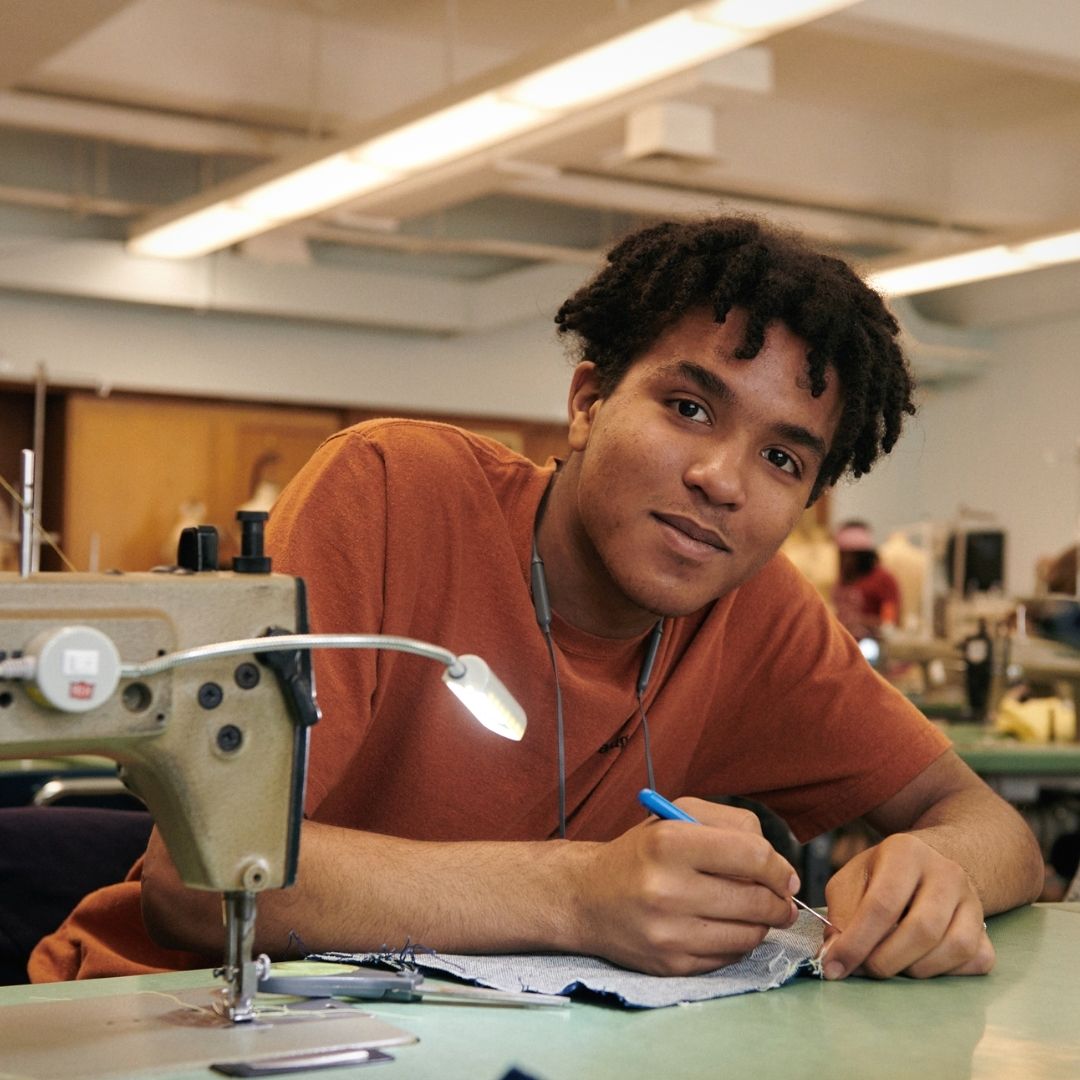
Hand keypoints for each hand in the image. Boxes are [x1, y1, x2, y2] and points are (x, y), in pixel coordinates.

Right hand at [571, 797, 798, 975]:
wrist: (587, 897)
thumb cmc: (642, 852)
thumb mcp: (678, 817)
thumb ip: (733, 827)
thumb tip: (781, 870)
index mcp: (670, 842)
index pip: (753, 855)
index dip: (779, 867)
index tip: (784, 875)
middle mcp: (666, 888)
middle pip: (757, 900)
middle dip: (778, 901)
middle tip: (778, 898)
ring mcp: (668, 932)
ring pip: (749, 934)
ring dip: (760, 923)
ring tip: (749, 911)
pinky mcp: (671, 964)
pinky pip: (729, 958)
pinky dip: (736, 943)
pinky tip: (721, 927)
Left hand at [821, 833, 993, 979]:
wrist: (930, 864)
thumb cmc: (882, 875)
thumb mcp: (853, 880)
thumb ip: (841, 914)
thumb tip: (835, 954)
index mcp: (905, 852)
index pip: (882, 904)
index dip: (856, 942)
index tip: (833, 968)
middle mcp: (946, 872)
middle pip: (921, 930)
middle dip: (885, 961)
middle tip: (864, 969)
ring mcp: (972, 900)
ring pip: (952, 949)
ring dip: (914, 969)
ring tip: (891, 962)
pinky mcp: (987, 928)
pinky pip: (974, 961)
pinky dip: (945, 973)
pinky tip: (921, 960)